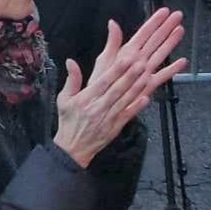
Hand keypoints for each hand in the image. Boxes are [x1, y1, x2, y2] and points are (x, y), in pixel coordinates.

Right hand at [53, 11, 186, 169]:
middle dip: (130, 75)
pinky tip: (146, 99)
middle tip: (141, 62)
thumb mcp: (64, 99)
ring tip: (146, 75)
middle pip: (117, 89)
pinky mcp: (115, 128)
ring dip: (136, 88)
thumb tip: (70, 61)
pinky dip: (137, 107)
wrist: (72, 150)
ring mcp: (108, 118)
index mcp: (86, 99)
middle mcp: (98, 108)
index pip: (104, 82)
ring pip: (125, 100)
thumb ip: (71, 79)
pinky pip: (127, 116)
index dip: (115, 70)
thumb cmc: (69, 122)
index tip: (125, 59)